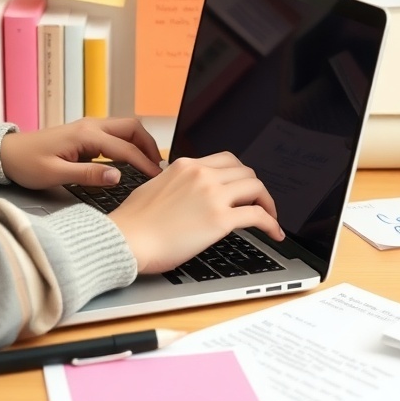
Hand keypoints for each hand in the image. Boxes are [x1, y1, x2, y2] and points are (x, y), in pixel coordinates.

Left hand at [0, 117, 162, 188]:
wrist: (6, 153)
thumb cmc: (26, 164)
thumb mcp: (55, 174)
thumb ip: (88, 175)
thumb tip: (118, 176)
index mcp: (86, 135)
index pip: (125, 148)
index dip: (144, 163)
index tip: (157, 177)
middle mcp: (90, 126)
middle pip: (132, 127)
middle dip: (149, 145)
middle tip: (158, 166)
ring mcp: (88, 127)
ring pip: (125, 128)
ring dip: (140, 142)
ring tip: (149, 163)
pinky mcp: (85, 133)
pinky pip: (115, 134)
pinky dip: (128, 144)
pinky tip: (131, 159)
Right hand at [110, 152, 282, 273]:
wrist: (124, 240)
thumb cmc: (132, 223)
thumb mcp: (153, 187)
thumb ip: (175, 184)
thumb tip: (184, 194)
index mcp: (186, 166)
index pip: (226, 160)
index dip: (240, 174)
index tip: (244, 187)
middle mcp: (202, 175)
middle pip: (245, 171)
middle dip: (256, 188)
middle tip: (259, 202)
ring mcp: (212, 195)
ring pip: (256, 187)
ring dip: (267, 202)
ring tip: (270, 216)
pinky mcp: (220, 220)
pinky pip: (258, 215)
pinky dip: (271, 223)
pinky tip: (274, 233)